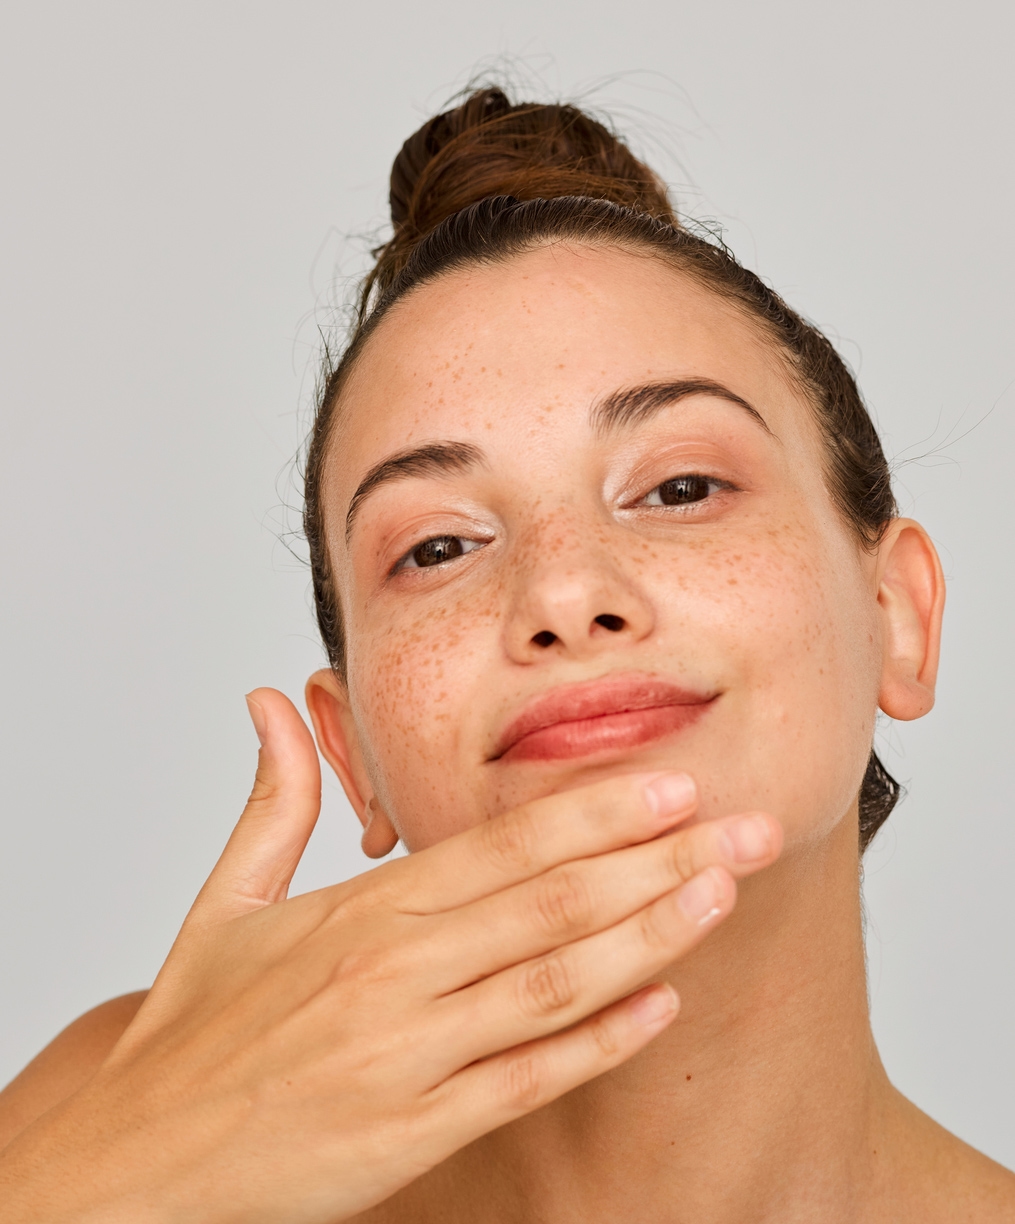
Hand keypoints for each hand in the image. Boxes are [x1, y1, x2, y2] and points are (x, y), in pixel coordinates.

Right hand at [0, 689, 781, 1222]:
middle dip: (660, 859)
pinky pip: (526, 1081)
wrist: (131, 1165)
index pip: (499, 845)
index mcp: (358, 911)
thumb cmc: (191, 1033)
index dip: (594, 812)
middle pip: (551, 903)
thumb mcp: (224, 904)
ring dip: (649, 937)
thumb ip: (273, 800)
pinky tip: (662, 1006)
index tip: (671, 781)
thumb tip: (267, 700)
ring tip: (721, 895)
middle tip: (746, 827)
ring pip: (553, 984)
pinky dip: (599, 1042)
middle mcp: (392, 974)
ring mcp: (407, 1056)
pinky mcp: (412, 1133)